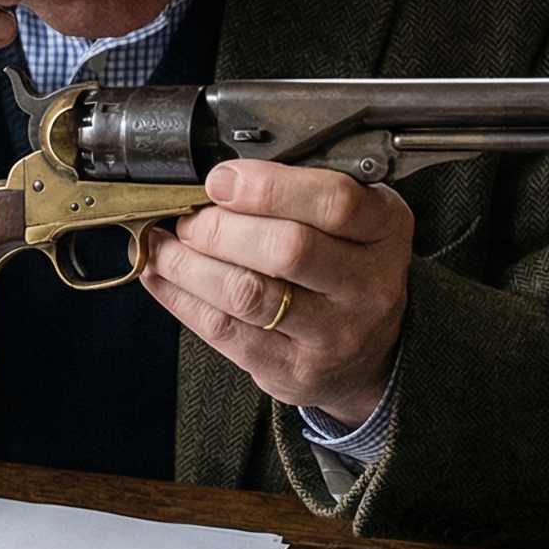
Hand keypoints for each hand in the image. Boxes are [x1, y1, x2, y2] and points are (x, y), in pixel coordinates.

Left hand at [140, 161, 411, 418]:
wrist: (369, 353)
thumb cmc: (347, 267)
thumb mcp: (352, 220)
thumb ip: (302, 194)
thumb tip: (219, 179)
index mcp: (385, 231)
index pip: (336, 202)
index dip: (268, 187)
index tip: (221, 180)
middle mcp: (369, 285)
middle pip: (287, 248)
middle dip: (220, 228)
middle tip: (191, 220)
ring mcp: (333, 334)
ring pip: (247, 293)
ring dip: (189, 264)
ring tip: (166, 246)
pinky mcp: (293, 369)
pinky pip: (224, 330)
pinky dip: (181, 298)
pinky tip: (162, 277)